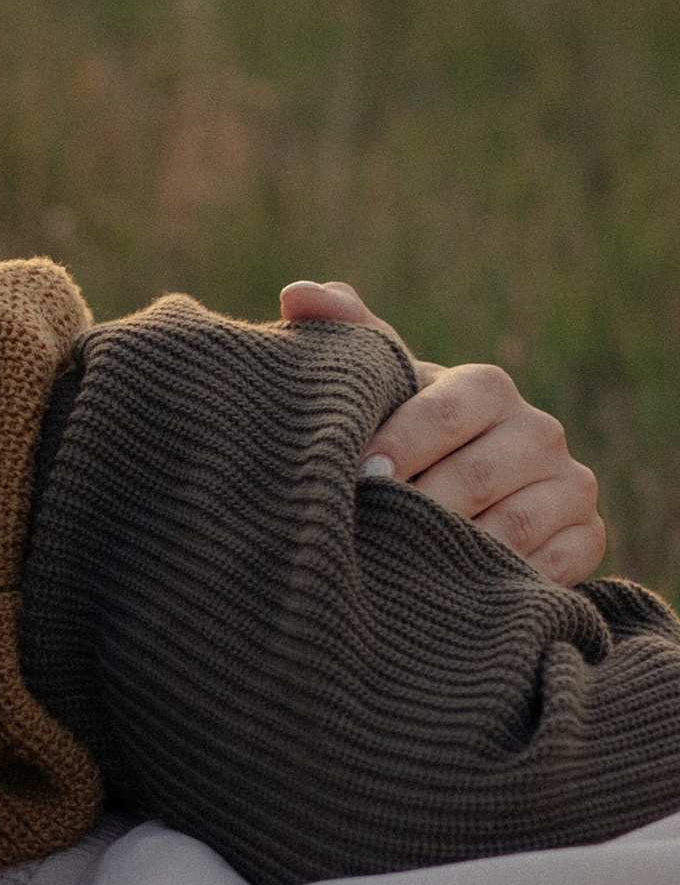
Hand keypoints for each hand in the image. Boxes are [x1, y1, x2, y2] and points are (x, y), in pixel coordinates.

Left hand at [279, 281, 605, 586]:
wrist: (447, 500)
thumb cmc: (398, 433)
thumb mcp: (375, 385)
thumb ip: (344, 337)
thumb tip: (298, 293)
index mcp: (488, 387)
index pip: (450, 409)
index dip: (403, 442)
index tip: (361, 474)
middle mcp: (539, 431)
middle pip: (479, 475)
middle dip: (420, 506)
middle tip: (374, 531)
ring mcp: (569, 486)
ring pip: (512, 526)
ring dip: (453, 549)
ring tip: (403, 566)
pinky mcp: (586, 538)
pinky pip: (549, 568)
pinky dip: (500, 582)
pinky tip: (452, 590)